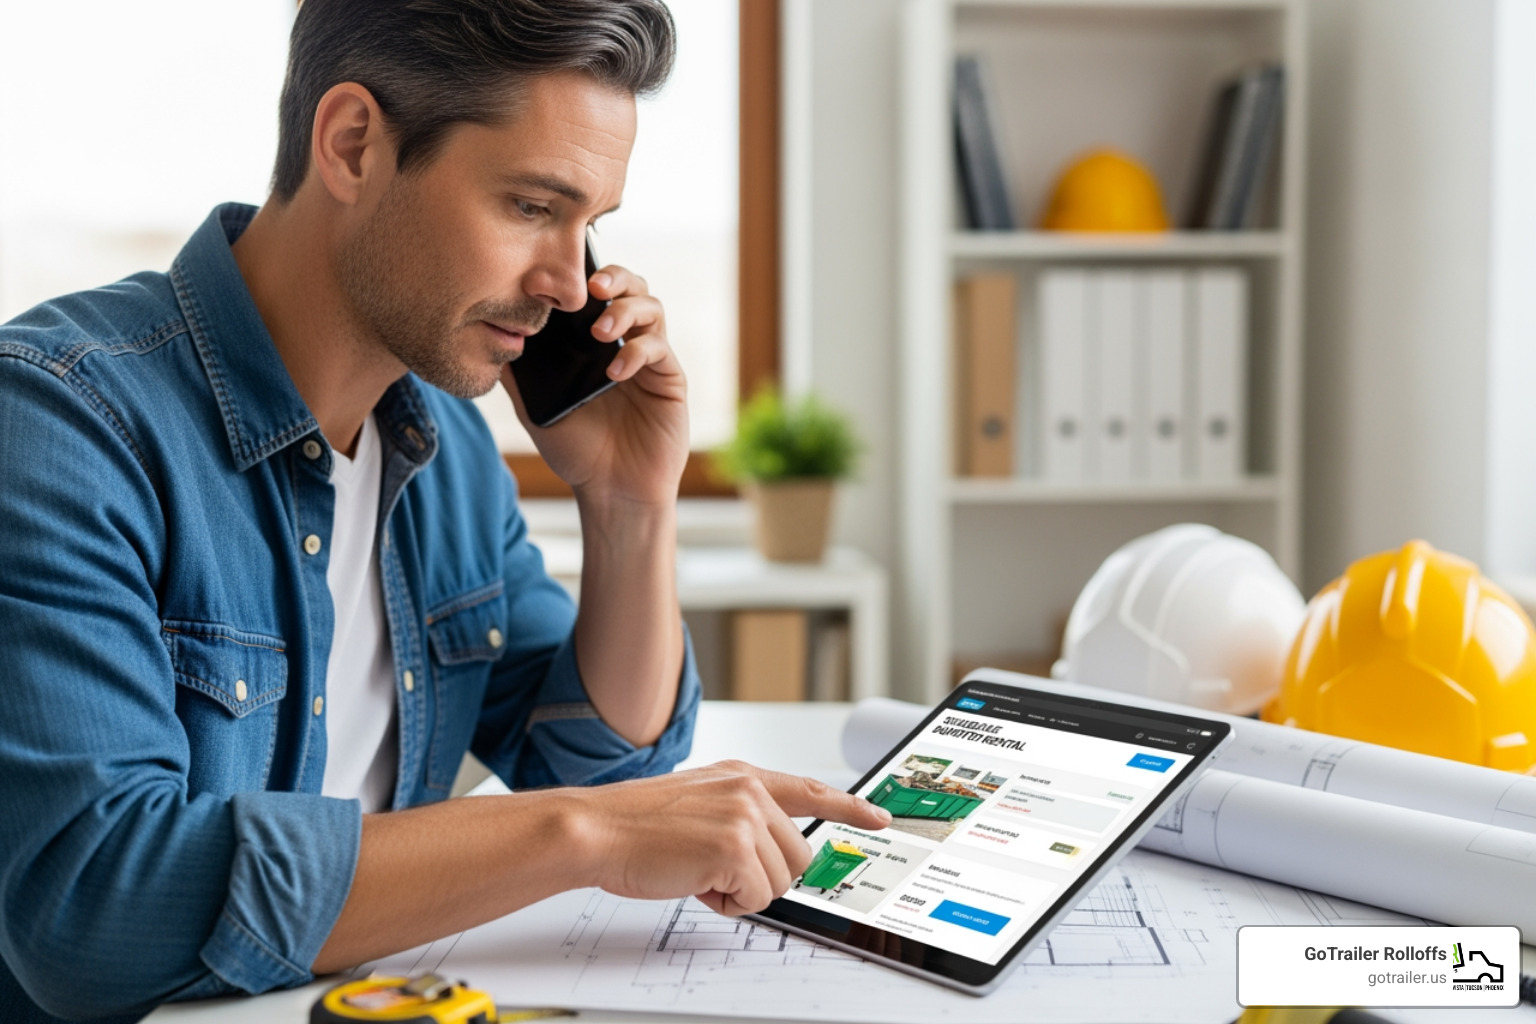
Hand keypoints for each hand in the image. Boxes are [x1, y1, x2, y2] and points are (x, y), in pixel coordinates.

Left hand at [502, 264, 687, 507]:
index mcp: (595, 343)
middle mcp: (626, 342)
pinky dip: (636, 352)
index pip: (595, 293)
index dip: (580, 277)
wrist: (610, 491)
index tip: (550, 280)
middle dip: (614, 277)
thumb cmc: (577, 451)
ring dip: (625, 310)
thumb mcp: (536, 408)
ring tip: (600, 331)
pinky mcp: (669, 380)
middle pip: (631, 286)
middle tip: (592, 286)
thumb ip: (520, 374)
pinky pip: (658, 349)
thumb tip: (492, 336)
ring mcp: (651, 359)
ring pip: (651, 307)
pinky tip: (613, 371)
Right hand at [571, 761, 892, 915]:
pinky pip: (755, 899)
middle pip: (799, 857)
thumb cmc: (635, 826)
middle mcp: (750, 791)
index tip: (880, 817)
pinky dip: (724, 903)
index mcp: (742, 777)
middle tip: (715, 872)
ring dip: (740, 892)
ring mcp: (746, 817)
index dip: (850, 807)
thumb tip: (769, 855)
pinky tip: (693, 882)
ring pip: (779, 882)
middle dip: (763, 877)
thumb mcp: (698, 805)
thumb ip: (740, 817)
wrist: (597, 829)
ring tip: (697, 872)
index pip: (809, 790)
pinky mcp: (735, 847)